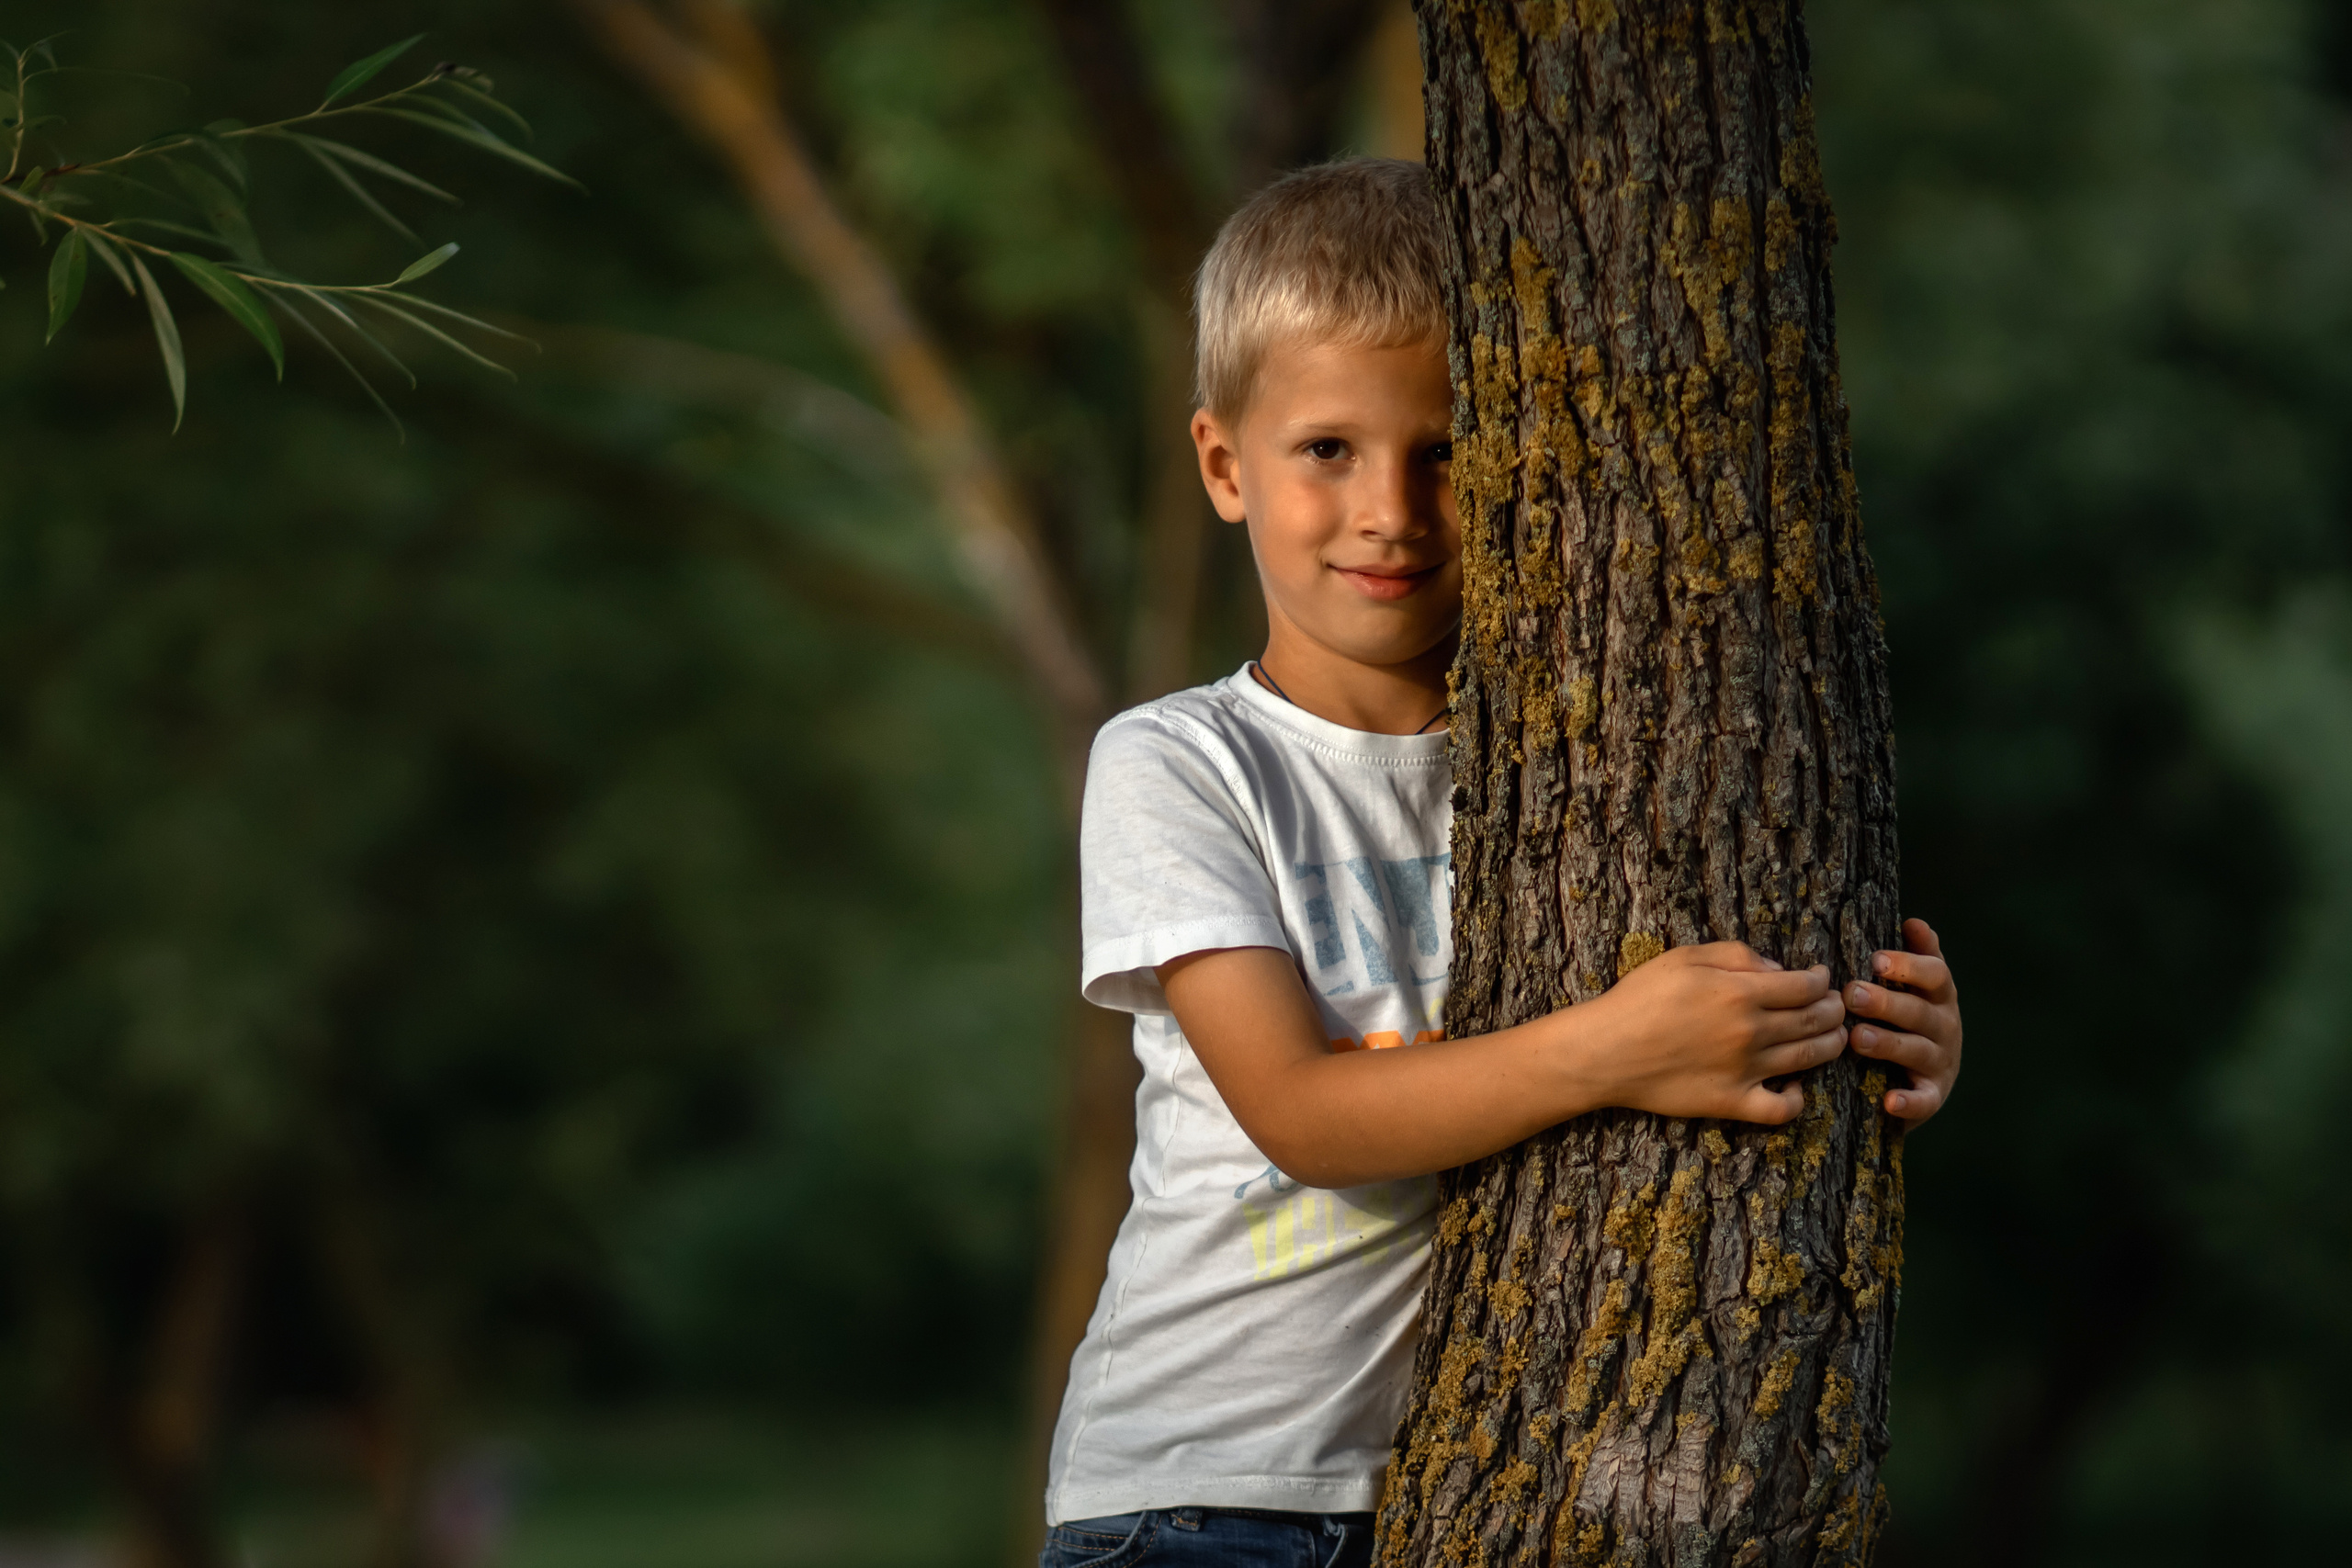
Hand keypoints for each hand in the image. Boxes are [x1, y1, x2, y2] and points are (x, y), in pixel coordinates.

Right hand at [1576, 942, 1849, 1124]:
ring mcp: (1746, 1071)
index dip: (1821, 980)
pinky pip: (1782, 1109)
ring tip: (1834, 1037)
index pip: (1806, 986)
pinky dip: (1797, 1099)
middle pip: (1815, 1020)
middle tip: (1836, 1006)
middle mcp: (1751, 1032)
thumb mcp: (1684, 957)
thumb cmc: (1639, 999)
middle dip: (1834, 1009)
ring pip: (1809, 1059)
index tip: (1821, 978)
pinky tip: (1794, 1085)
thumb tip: (1777, 969)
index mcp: (1741, 992)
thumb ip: (1736, 954)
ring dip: (1831, 1045)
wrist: (1605, 1051)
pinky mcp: (1733, 1103)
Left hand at [1845, 918, 1961, 1125]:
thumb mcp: (1913, 988)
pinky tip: (1890, 1101)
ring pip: (1917, 1050)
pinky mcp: (1933, 1095)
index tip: (1876, 959)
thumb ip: (1913, 957)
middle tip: (1851, 994)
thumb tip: (1914, 921)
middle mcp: (1945, 1026)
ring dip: (1889, 1044)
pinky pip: (1924, 1100)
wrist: (1917, 1077)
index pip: (1935, 974)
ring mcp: (1941, 1062)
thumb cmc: (1906, 1020)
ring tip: (1857, 1039)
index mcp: (1939, 996)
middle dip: (1886, 1002)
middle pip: (1919, 1012)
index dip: (1908, 965)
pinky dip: (1909, 1101)